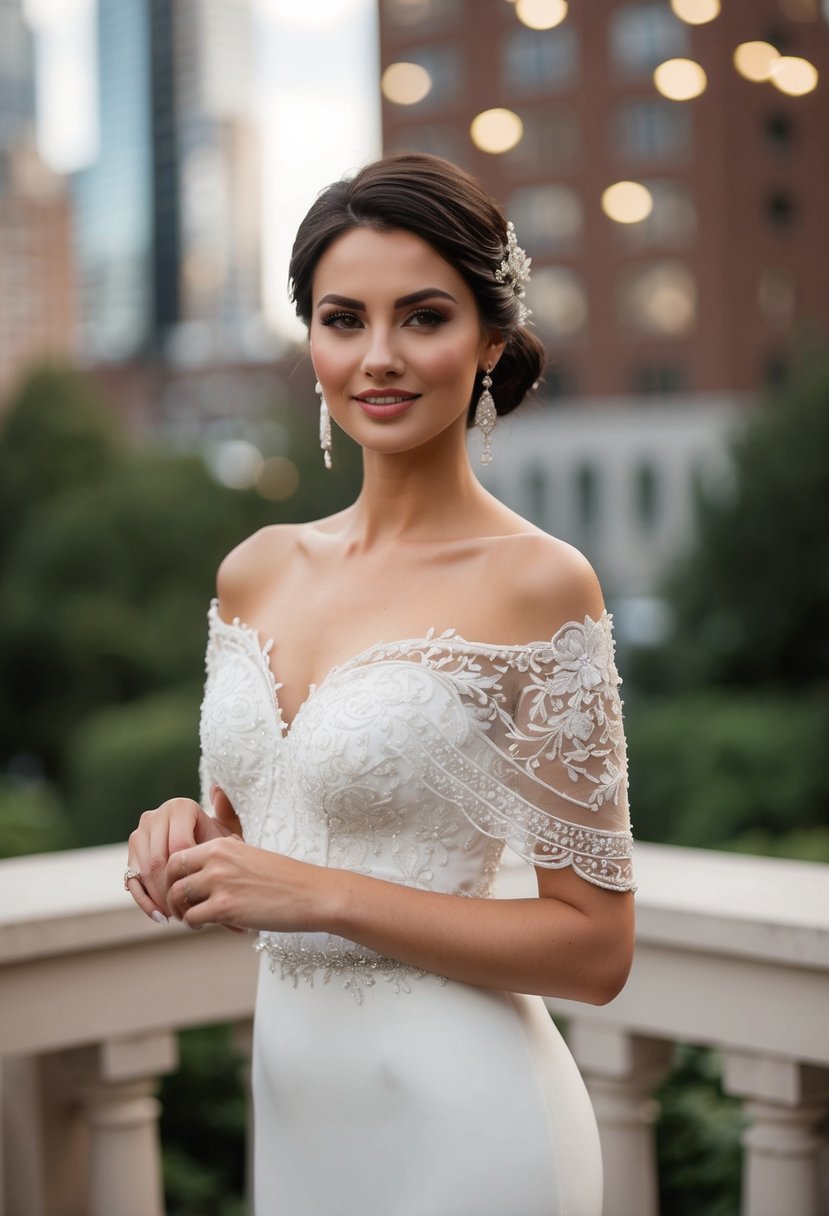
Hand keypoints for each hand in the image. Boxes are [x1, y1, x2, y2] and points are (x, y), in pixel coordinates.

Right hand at [126, 789, 238, 922]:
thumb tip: (218, 789)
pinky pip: (132, 879)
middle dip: (171, 891)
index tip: (199, 896)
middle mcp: (155, 815)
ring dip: (158, 898)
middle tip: (185, 913)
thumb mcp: (229, 832)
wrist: (205, 850)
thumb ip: (229, 813)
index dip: (188, 876)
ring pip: (144, 871)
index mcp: (179, 807)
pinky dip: (144, 901)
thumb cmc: (220, 843)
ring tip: (176, 916)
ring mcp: (140, 832)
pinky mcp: (131, 851)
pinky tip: (159, 917)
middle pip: (158, 861)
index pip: (179, 848)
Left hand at [165, 836, 323, 933]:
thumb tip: (199, 871)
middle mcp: (216, 859)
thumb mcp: (250, 855)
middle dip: (169, 892)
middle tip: (179, 906)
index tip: (180, 888)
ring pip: (178, 897)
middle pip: (171, 875)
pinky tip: (209, 924)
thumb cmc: (284, 878)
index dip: (173, 875)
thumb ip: (224, 858)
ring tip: (195, 917)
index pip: (178, 855)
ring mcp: (219, 883)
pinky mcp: (225, 908)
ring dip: (181, 911)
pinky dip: (195, 924)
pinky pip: (192, 918)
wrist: (312, 894)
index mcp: (222, 844)